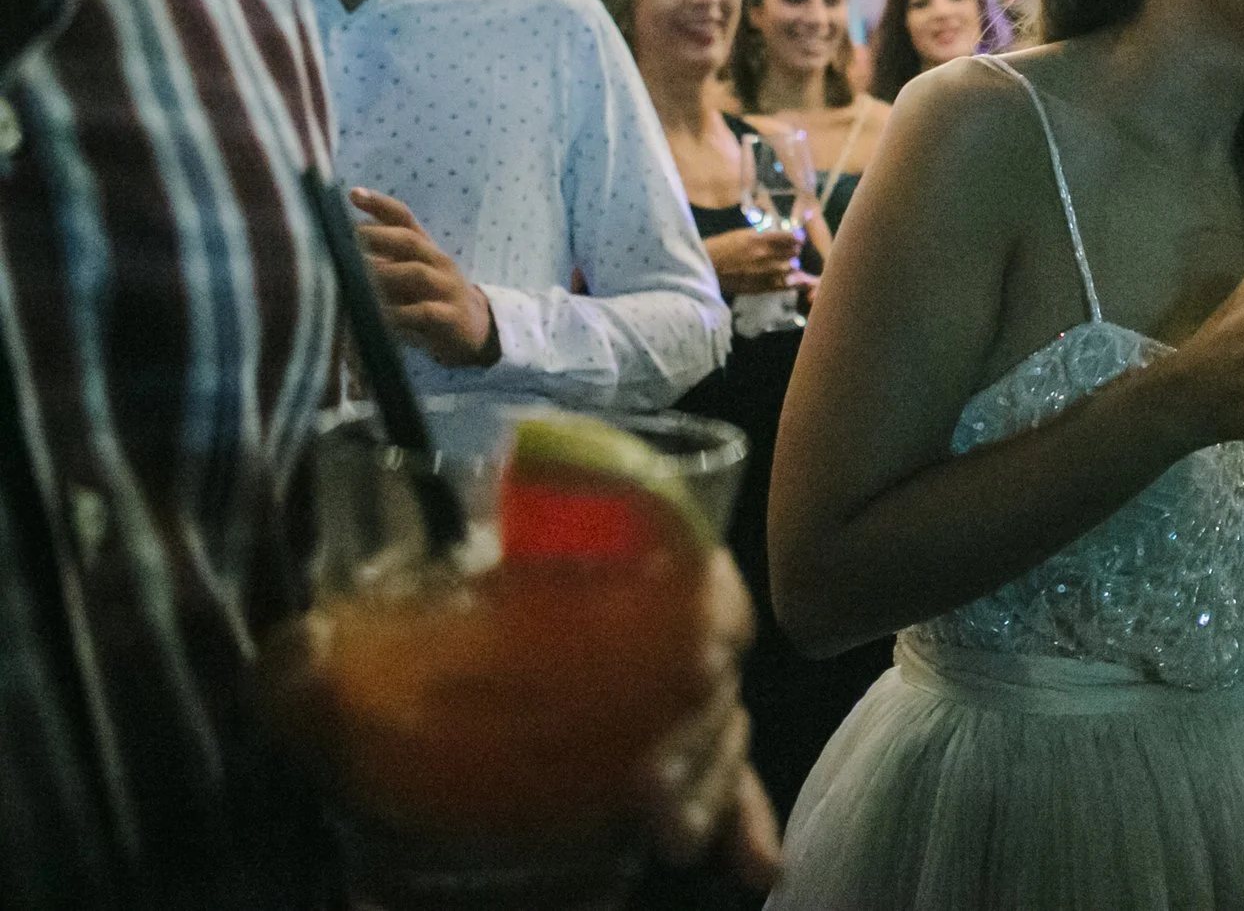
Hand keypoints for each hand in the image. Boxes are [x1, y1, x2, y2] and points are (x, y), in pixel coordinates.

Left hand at [255, 549, 779, 894]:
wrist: (369, 704)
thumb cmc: (371, 655)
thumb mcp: (334, 655)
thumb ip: (310, 662)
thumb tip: (303, 657)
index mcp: (579, 567)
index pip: (679, 561)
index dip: (705, 602)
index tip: (697, 655)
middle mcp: (632, 623)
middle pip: (704, 663)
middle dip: (697, 730)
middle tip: (652, 795)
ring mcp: (648, 696)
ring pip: (718, 727)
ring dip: (715, 784)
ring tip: (676, 839)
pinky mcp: (651, 760)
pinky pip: (719, 783)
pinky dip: (739, 819)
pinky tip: (757, 865)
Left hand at [348, 188, 494, 366]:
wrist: (474, 328)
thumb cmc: (428, 298)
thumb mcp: (406, 275)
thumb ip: (380, 259)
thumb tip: (338, 246)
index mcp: (424, 248)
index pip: (403, 218)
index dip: (379, 204)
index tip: (352, 193)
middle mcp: (437, 262)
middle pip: (410, 240)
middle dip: (378, 237)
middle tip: (348, 241)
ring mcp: (447, 288)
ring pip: (417, 273)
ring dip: (385, 275)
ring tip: (358, 282)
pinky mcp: (451, 317)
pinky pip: (425, 312)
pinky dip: (400, 314)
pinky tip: (378, 318)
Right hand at [705, 226, 805, 296]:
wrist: (706, 267)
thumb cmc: (721, 247)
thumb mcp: (741, 234)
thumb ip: (761, 234)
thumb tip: (779, 233)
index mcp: (758, 239)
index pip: (789, 237)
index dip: (796, 238)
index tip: (798, 239)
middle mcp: (762, 255)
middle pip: (792, 253)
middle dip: (794, 251)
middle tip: (793, 251)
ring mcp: (761, 272)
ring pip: (790, 268)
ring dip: (791, 265)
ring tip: (789, 264)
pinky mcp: (759, 286)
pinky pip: (782, 285)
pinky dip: (791, 282)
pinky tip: (796, 279)